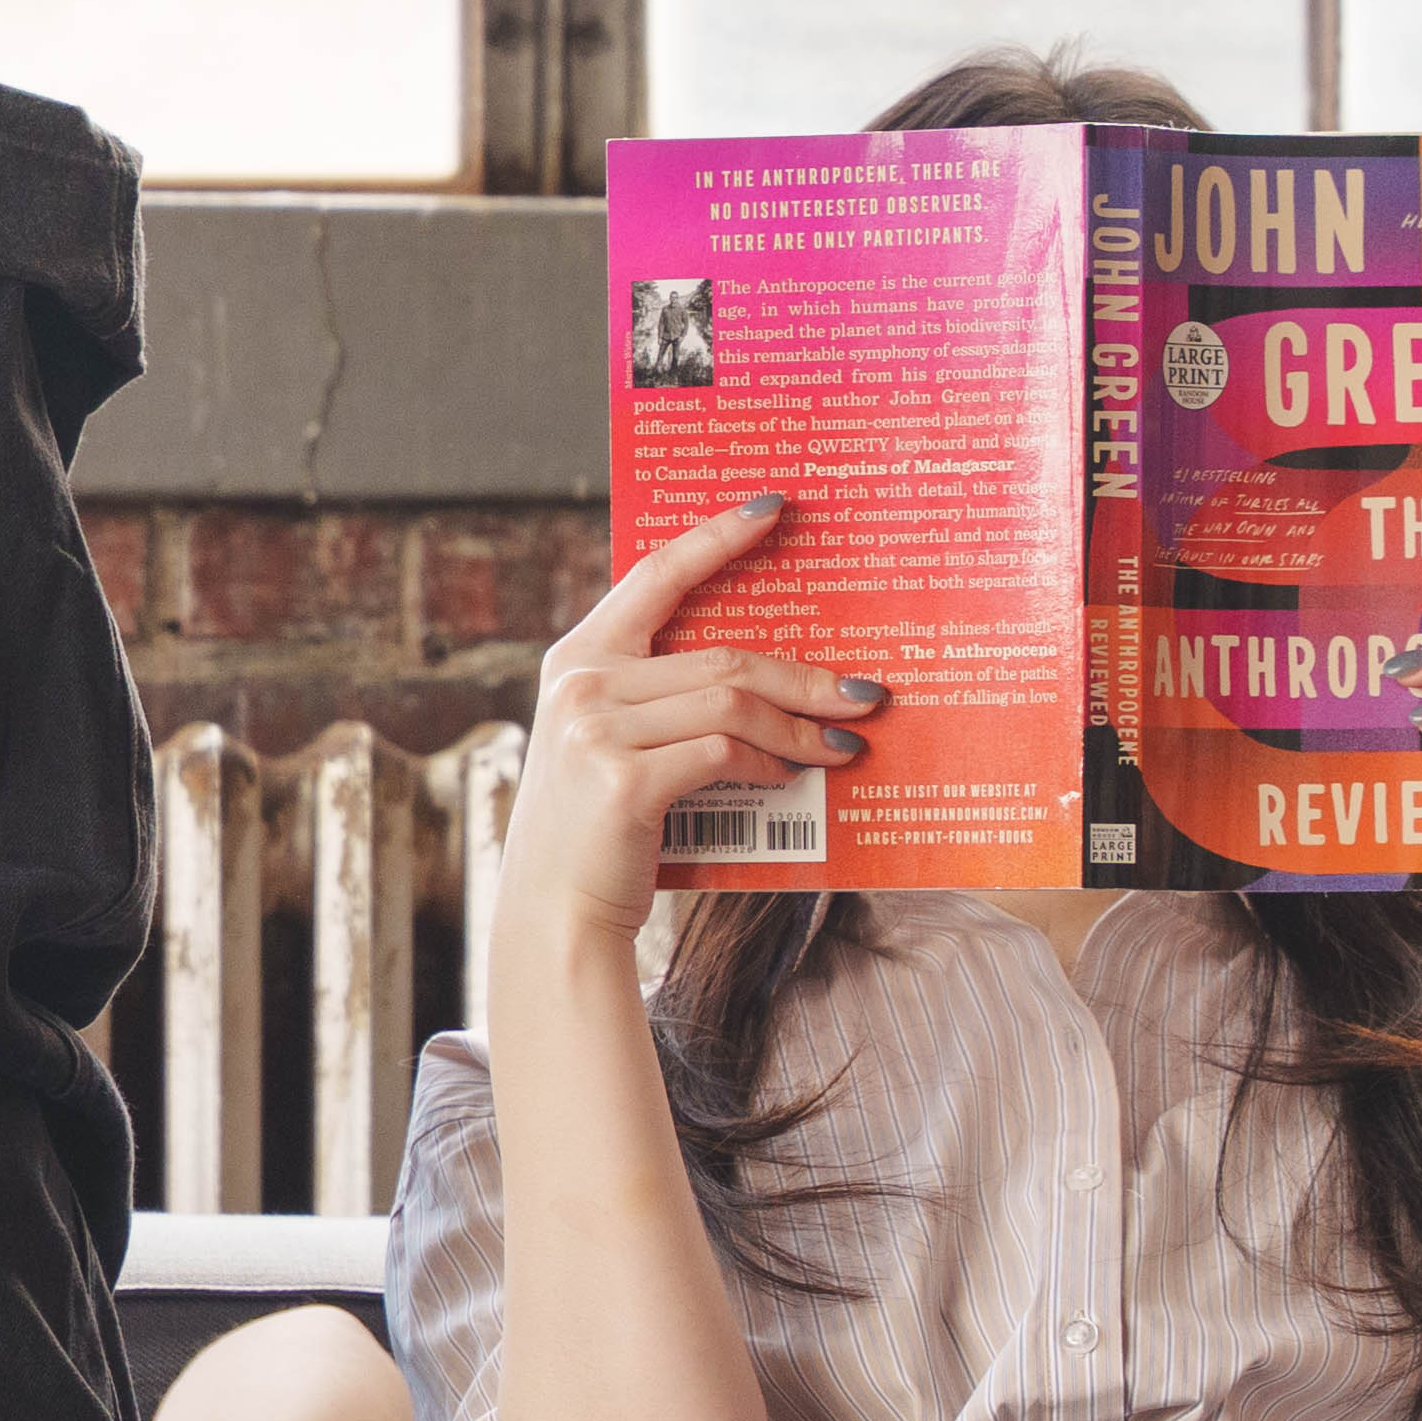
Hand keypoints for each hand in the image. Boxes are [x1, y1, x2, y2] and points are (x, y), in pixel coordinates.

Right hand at [501, 494, 880, 964]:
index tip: (774, 509)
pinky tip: (788, 778)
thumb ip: (657, 695)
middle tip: (865, 694)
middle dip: (804, 676)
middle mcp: (580, 684)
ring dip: (798, 727)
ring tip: (841, 746)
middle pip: (721, 656)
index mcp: (577, 659)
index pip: (654, 575)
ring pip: (730, 704)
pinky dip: (767, 765)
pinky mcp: (623, 781)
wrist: (556, 911)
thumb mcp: (612, 741)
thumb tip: (763, 675)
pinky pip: (722, 754)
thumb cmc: (599, 827)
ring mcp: (595, 731)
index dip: (716, 537)